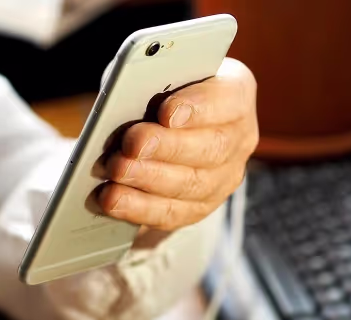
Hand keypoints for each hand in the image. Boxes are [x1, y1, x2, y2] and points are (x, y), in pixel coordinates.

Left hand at [98, 58, 257, 231]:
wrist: (159, 125)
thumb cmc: (157, 90)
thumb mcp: (157, 74)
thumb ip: (150, 80)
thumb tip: (125, 100)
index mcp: (234, 94)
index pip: (227, 100)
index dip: (198, 108)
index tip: (167, 113)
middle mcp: (238, 139)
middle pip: (210, 148)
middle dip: (166, 147)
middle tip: (131, 144)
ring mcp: (223, 178)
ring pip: (190, 185)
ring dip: (148, 179)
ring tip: (115, 171)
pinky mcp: (199, 207)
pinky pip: (172, 213)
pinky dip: (138, 208)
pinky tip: (111, 200)